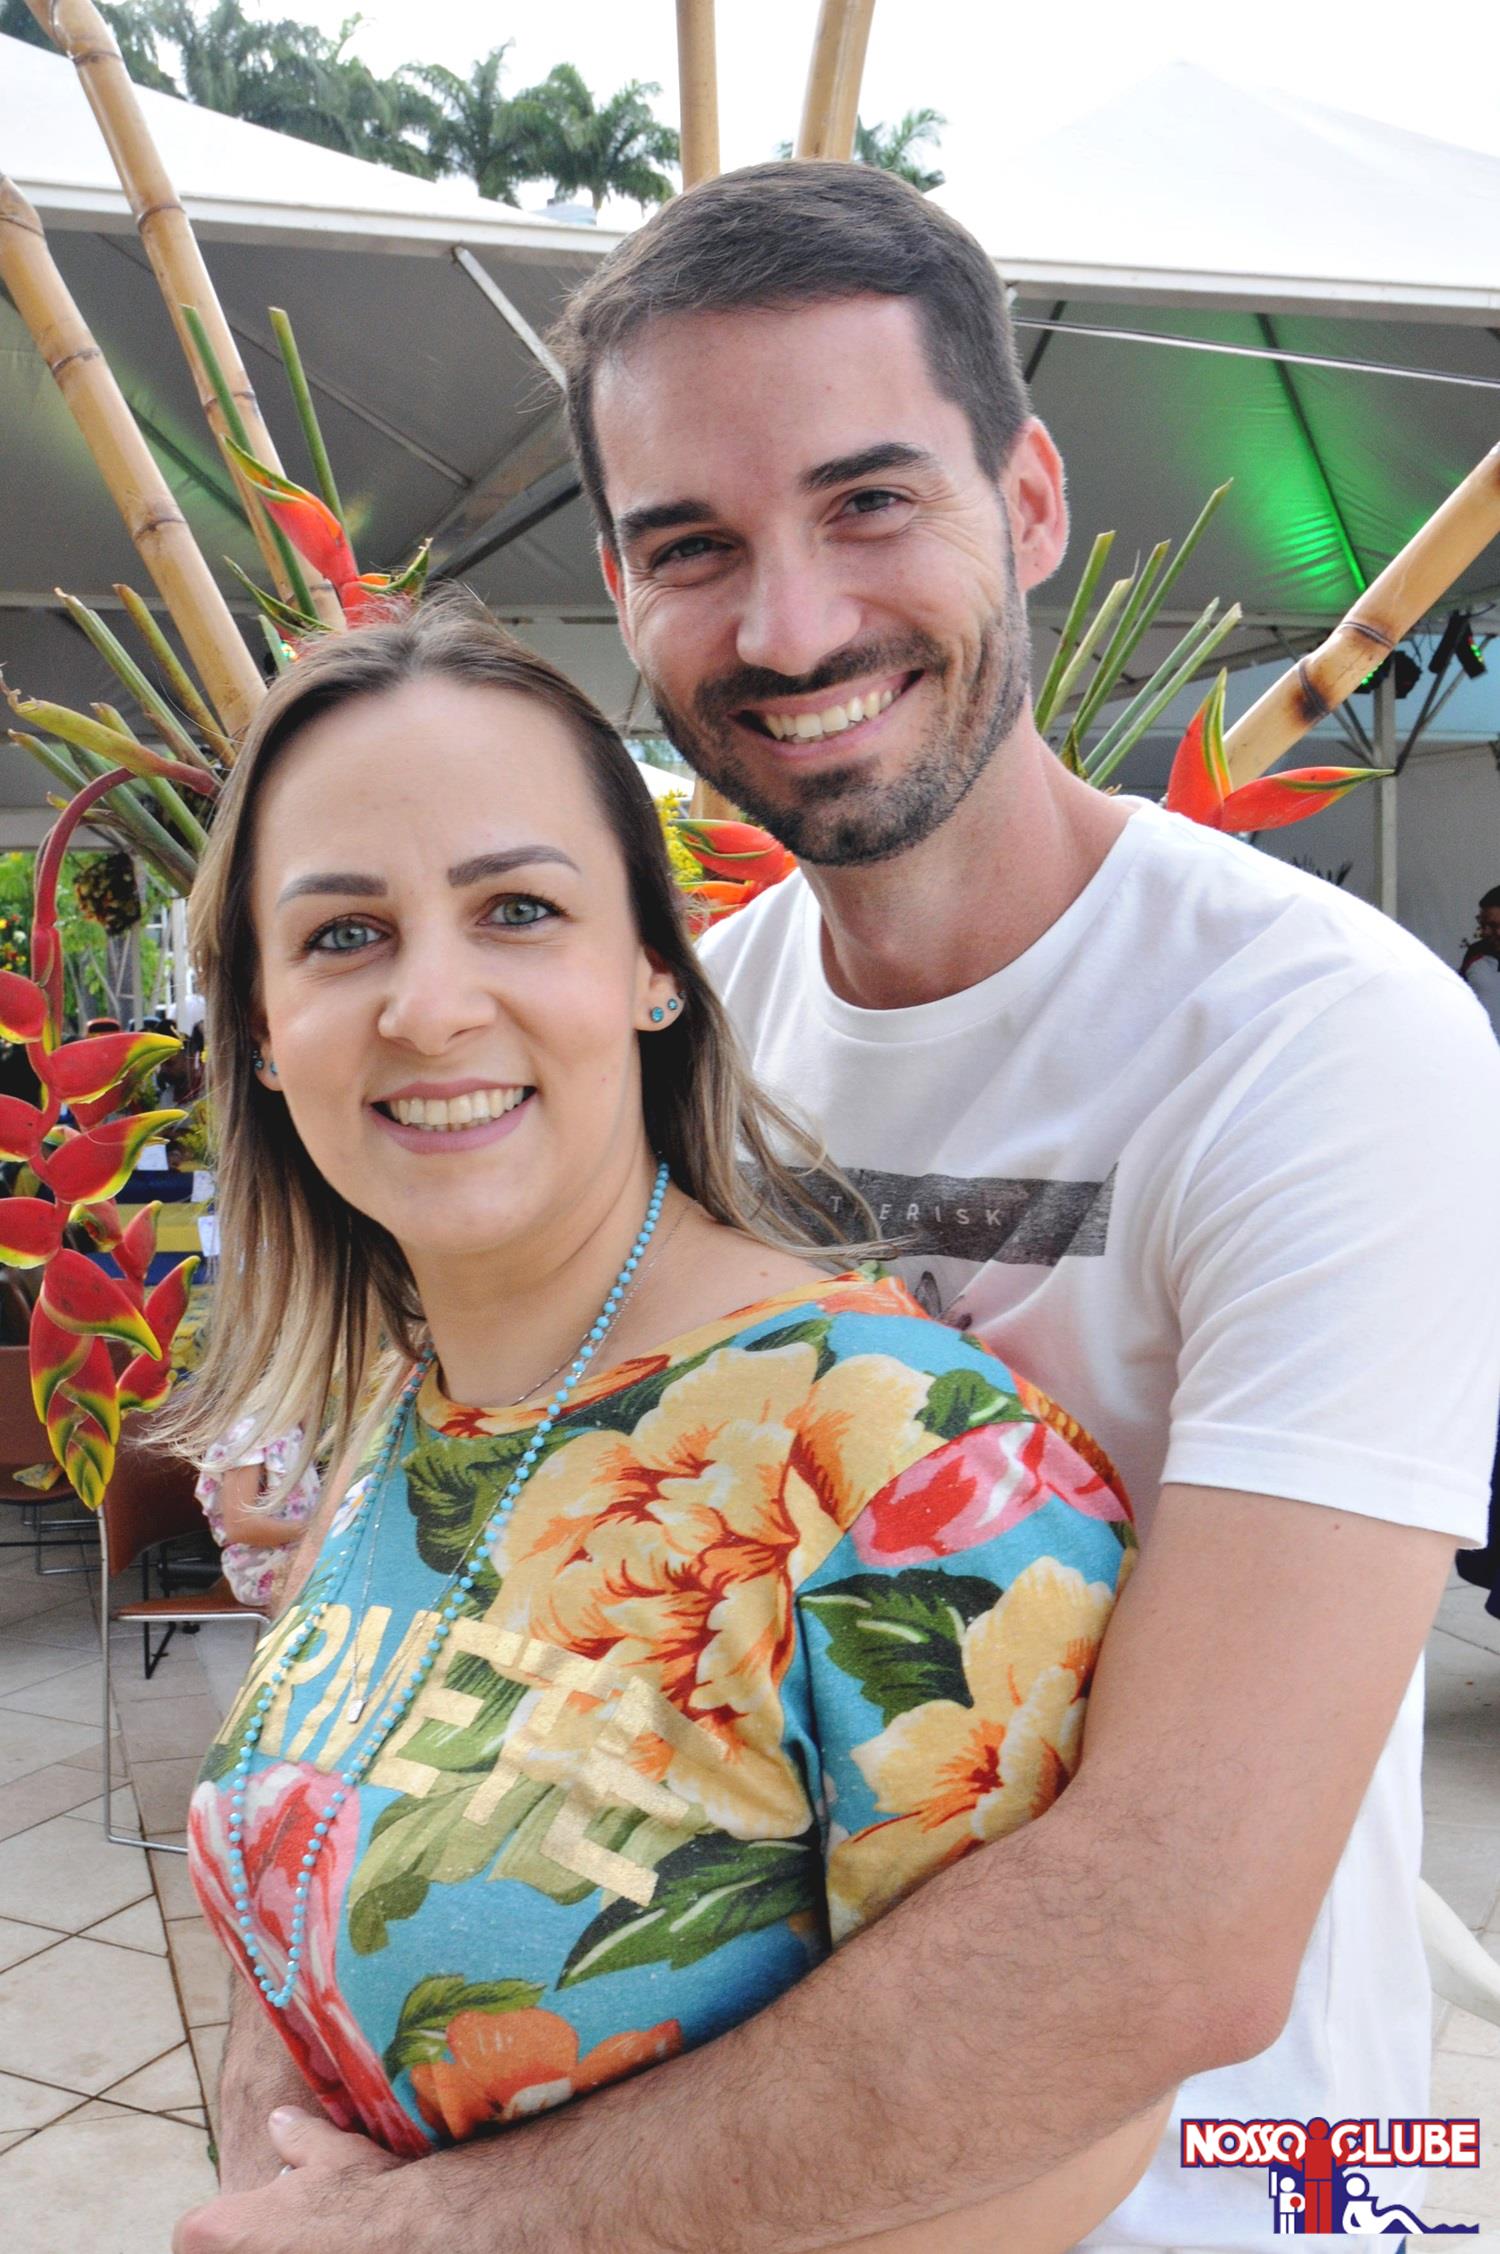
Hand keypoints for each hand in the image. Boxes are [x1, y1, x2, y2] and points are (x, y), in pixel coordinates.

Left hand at [173, 2106, 404, 2252]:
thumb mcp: (329, 2151)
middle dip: (244, 2246)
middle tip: (282, 2234)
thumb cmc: (362, 2193)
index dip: (219, 2227)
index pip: (191, 2234)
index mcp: (218, 2232)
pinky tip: (337, 2250)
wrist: (412, 2237)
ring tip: (315, 2241)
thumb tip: (281, 2122)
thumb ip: (296, 2137)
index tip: (249, 2222)